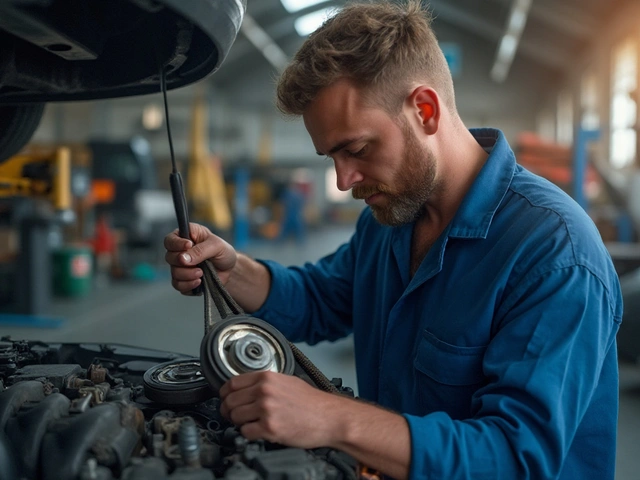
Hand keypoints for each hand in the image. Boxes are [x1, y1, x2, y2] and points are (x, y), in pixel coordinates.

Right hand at [164, 222, 236, 294]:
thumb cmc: (223, 252)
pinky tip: (199, 282)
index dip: (176, 244)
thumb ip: (200, 250)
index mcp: (186, 236)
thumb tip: (183, 258)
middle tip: (198, 265)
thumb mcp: (216, 246)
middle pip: (169, 257)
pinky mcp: (184, 280)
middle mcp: (180, 251)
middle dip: (183, 263)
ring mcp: (180, 267)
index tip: (189, 246)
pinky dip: (188, 285)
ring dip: (187, 275)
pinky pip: (178, 285)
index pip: (170, 240)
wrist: (230, 269)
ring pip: (174, 273)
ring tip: (201, 273)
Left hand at [219, 371, 341, 448]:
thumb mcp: (288, 382)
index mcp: (267, 378)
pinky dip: (249, 434)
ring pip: (235, 416)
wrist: (330, 417)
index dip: (225, 393)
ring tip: (249, 424)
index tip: (225, 399)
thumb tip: (247, 388)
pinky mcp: (269, 428)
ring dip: (238, 423)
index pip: (232, 383)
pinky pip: (245, 432)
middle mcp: (265, 391)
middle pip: (229, 400)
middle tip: (234, 415)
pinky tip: (258, 432)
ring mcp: (266, 409)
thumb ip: (266, 383)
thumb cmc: (312, 402)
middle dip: (229, 410)